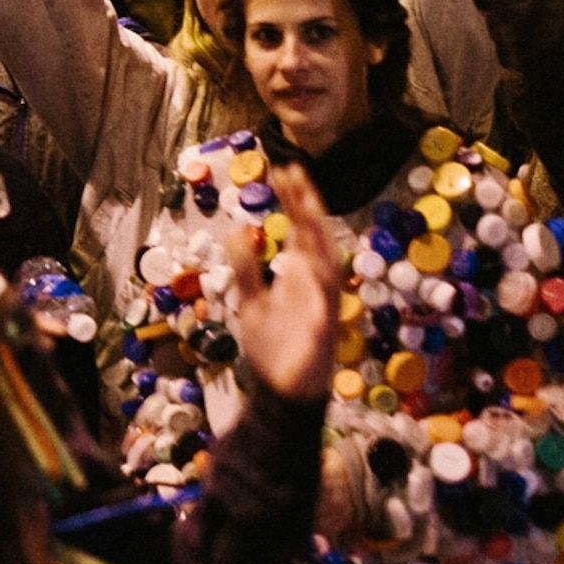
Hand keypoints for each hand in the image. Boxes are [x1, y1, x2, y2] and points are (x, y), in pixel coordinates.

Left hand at [227, 164, 344, 403]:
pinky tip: (309, 271)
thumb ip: (245, 268)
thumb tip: (236, 230)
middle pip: (316, 240)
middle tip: (292, 173)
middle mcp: (315, 287)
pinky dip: (319, 295)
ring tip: (305, 210)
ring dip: (317, 240)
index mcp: (300, 276)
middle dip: (306, 207)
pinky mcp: (322, 339)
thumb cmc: (272, 346)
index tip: (284, 170)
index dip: (295, 201)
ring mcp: (322, 311)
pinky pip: (324, 314)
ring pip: (327, 270)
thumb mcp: (250, 301)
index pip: (301, 230)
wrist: (283, 394)